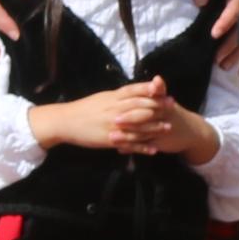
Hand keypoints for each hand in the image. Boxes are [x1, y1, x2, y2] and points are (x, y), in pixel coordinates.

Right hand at [35, 78, 190, 154]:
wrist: (65, 122)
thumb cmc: (84, 109)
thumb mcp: (102, 98)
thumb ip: (117, 96)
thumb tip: (131, 92)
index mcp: (112, 97)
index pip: (135, 91)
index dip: (150, 90)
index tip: (164, 89)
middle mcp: (115, 109)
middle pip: (141, 106)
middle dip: (158, 106)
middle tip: (173, 106)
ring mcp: (114, 125)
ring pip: (138, 125)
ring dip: (155, 127)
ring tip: (168, 128)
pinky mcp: (110, 139)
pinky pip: (130, 143)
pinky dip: (142, 147)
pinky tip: (153, 149)